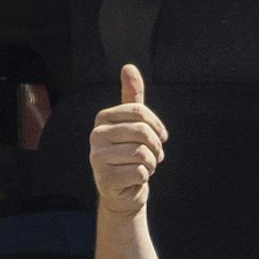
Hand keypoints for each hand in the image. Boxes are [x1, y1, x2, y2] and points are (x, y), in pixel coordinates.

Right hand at [90, 64, 168, 215]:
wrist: (121, 191)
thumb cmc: (128, 154)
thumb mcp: (132, 124)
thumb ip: (131, 97)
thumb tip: (128, 67)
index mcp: (102, 118)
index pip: (139, 112)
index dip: (158, 127)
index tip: (162, 138)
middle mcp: (96, 135)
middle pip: (142, 132)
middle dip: (156, 147)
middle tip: (155, 156)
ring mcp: (97, 157)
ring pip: (142, 153)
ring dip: (151, 163)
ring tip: (144, 167)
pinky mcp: (105, 178)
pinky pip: (139, 172)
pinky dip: (144, 177)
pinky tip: (135, 178)